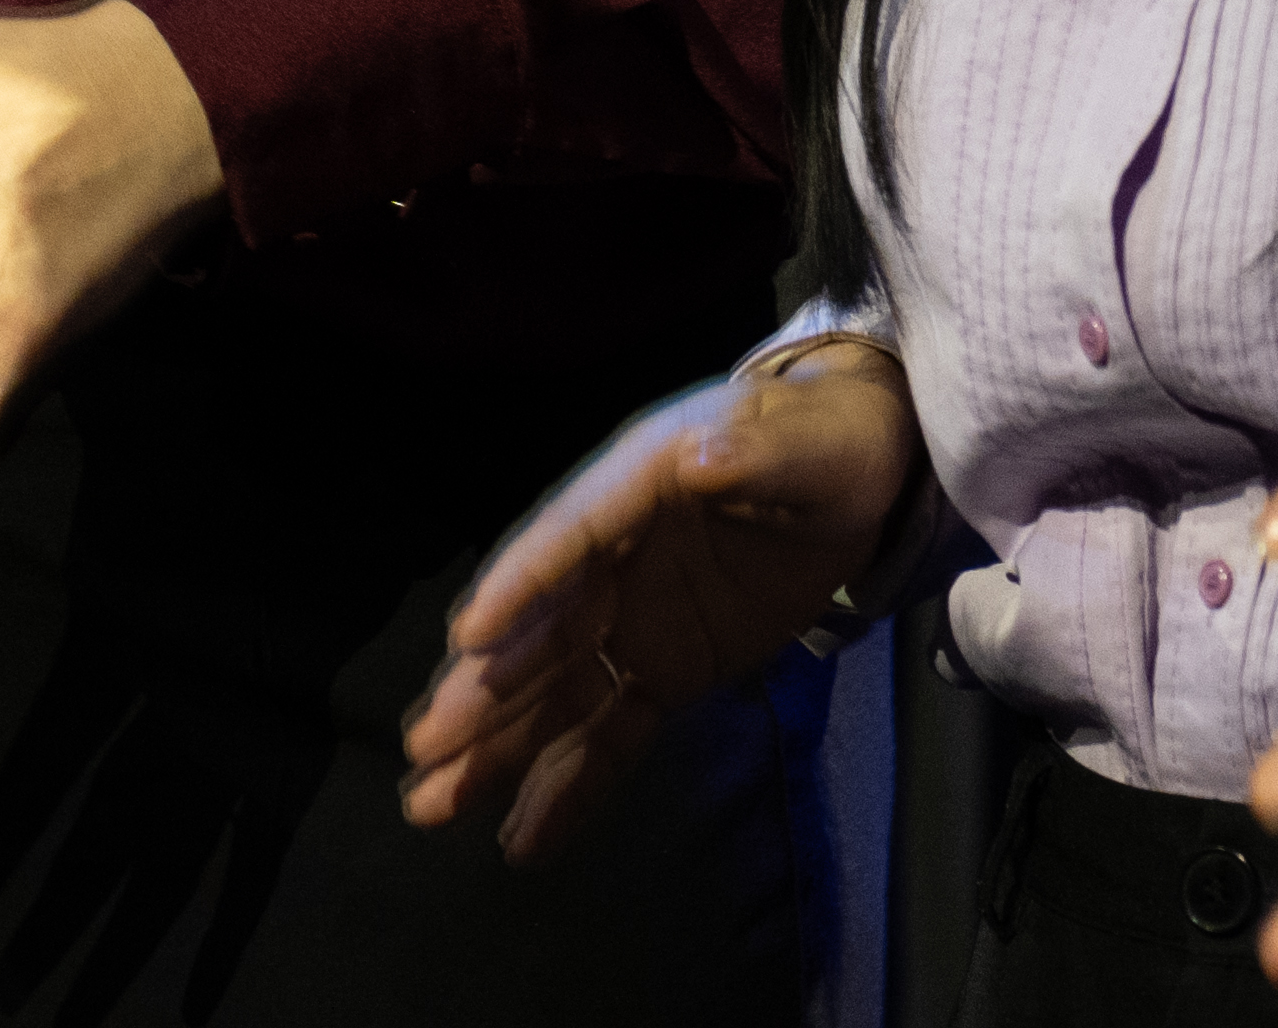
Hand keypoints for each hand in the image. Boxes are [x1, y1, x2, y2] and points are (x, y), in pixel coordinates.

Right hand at [402, 339, 922, 858]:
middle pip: (539, 630)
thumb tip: (702, 456)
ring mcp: (631, 623)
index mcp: (633, 486)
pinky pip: (610, 736)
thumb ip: (752, 450)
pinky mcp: (663, 673)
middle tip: (424, 748)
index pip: (569, 537)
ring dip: (495, 750)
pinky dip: (568, 787)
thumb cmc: (820, 439)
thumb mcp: (801, 437)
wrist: (852, 476)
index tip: (469, 638)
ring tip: (431, 807)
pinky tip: (521, 840)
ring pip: (553, 695)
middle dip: (481, 690)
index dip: (523, 584)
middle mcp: (610, 560)